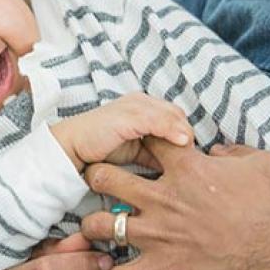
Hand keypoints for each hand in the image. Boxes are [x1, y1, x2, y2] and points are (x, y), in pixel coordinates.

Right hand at [50, 93, 193, 170]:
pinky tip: (183, 143)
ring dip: (184, 133)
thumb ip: (157, 154)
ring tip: (194, 150)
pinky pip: (157, 120)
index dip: (186, 134)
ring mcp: (134, 107)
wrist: (72, 148)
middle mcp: (140, 102)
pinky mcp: (129, 115)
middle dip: (188, 134)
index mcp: (143, 107)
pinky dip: (172, 130)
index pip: (176, 117)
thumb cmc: (101, 150)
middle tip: (197, 156)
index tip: (196, 155)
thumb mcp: (136, 151)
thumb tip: (182, 166)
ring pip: (171, 116)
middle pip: (177, 115)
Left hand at [80, 140, 269, 269]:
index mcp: (186, 168)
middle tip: (99, 184)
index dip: (139, 140)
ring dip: (95, 227)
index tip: (138, 147)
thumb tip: (217, 151)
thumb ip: (234, 152)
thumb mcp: (263, 164)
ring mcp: (157, 234)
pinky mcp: (160, 269)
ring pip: (98, 225)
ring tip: (100, 230)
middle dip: (96, 177)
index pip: (147, 140)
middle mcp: (163, 198)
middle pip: (104, 177)